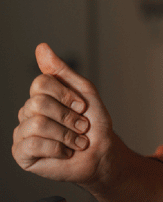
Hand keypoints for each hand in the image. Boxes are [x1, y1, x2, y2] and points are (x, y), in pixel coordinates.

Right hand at [12, 44, 114, 185]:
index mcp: (40, 96)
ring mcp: (22, 133)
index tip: (82, 106)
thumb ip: (61, 71)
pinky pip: (32, 144)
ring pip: (37, 124)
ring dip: (66, 134)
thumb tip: (41, 47)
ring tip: (76, 141)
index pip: (40, 83)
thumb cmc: (94, 124)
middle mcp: (27, 112)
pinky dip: (57, 149)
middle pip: (38, 103)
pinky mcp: (21, 153)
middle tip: (81, 127)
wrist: (102, 153)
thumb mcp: (84, 92)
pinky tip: (65, 152)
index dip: (66, 95)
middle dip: (68, 117)